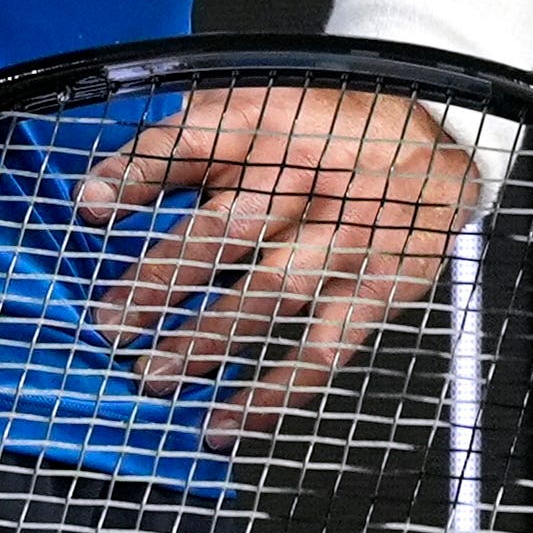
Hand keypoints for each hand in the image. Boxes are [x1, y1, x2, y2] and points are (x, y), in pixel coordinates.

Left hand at [76, 80, 482, 456]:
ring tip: (154, 375)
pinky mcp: (380, 283)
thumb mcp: (262, 112)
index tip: (89, 209)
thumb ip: (184, 146)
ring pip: (271, 292)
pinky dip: (277, 391)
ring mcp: (350, 232)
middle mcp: (311, 174)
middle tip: (112, 324)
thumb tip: (96, 194)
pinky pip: (326, 346)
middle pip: (228, 228)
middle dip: (161, 279)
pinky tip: (230, 421)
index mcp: (273, 121)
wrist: (442, 138)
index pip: (197, 140)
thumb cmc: (330, 132)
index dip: (139, 173)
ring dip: (207, 340)